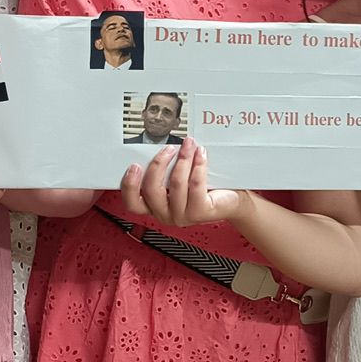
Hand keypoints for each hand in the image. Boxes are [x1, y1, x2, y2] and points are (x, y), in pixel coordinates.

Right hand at [119, 137, 244, 227]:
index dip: (129, 185)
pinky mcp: (200, 212)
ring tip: (189, 145)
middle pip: (151, 190)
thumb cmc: (203, 187)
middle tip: (168, 149)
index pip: (133, 203)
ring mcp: (182, 216)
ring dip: (182, 159)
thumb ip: (165, 170)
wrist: (231, 198)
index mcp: (155, 206)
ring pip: (175, 184)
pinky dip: (198, 166)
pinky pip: (195, 185)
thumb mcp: (177, 178)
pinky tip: (200, 155)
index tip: (134, 165)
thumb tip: (160, 148)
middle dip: (158, 164)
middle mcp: (166, 214)